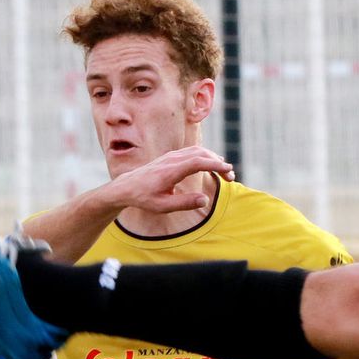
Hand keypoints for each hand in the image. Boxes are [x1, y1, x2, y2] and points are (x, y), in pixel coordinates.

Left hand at [98, 146, 234, 214]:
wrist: (127, 187)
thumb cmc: (144, 198)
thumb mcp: (163, 206)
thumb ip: (184, 203)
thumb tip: (205, 200)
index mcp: (170, 171)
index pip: (197, 162)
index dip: (214, 164)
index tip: (228, 170)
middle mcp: (172, 160)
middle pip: (201, 154)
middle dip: (218, 163)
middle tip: (231, 177)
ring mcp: (171, 156)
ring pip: (197, 151)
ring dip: (213, 159)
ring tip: (225, 172)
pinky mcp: (171, 157)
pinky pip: (192, 152)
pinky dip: (205, 156)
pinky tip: (213, 164)